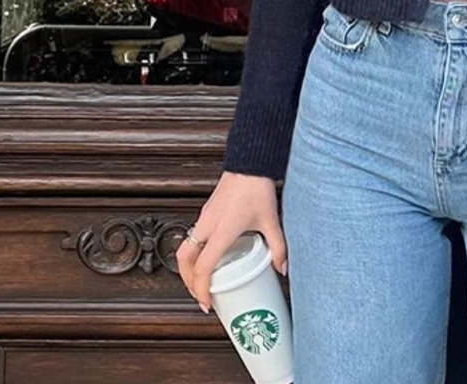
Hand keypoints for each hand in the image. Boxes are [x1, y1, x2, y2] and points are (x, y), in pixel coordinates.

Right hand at [176, 171, 286, 313]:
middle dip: (188, 282)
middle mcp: (207, 225)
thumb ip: (278, 247)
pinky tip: (209, 255)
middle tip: (200, 296)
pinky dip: (194, 252)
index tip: (207, 303)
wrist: (249, 163)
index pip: (203, 267)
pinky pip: (192, 236)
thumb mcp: (271, 221)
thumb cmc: (257, 187)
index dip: (201, 289)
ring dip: (188, 268)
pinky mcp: (206, 212)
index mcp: (221, 231)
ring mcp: (204, 218)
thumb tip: (283, 268)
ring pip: (184, 248)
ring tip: (201, 280)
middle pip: (184, 261)